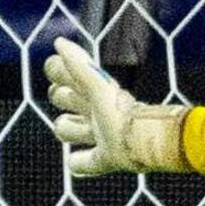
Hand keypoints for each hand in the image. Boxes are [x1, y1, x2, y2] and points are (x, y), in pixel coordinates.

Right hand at [42, 40, 188, 176]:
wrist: (147, 142)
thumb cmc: (122, 113)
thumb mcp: (97, 85)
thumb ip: (78, 65)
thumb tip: (59, 42)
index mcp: (93, 91)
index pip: (65, 75)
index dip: (58, 72)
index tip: (56, 71)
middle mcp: (96, 110)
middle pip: (65, 99)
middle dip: (62, 98)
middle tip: (68, 99)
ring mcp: (100, 135)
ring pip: (69, 130)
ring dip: (68, 130)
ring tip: (82, 131)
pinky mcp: (106, 159)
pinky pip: (85, 163)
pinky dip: (78, 163)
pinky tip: (76, 163)